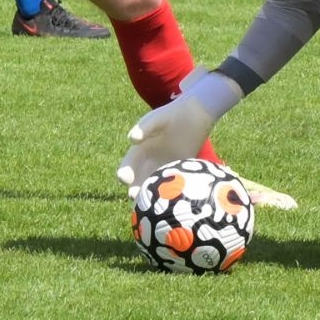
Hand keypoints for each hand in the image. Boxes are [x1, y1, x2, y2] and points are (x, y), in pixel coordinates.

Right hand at [117, 67, 241, 191]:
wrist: (195, 114)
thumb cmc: (172, 114)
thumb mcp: (157, 118)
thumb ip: (145, 128)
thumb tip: (132, 139)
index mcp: (139, 151)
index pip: (127, 166)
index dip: (124, 174)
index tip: (124, 180)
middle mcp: (150, 162)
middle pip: (139, 181)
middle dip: (136, 190)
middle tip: (136, 197)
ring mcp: (165, 167)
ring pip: (156, 186)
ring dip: (153, 196)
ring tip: (152, 205)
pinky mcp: (180, 170)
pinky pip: (174, 184)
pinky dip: (171, 192)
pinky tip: (173, 199)